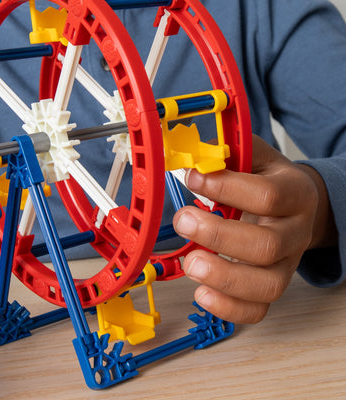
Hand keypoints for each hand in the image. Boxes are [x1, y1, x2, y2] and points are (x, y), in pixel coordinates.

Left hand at [173, 135, 335, 322]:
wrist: (298, 206)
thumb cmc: (270, 181)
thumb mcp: (257, 159)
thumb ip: (230, 155)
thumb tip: (193, 159)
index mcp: (295, 194)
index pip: (267, 196)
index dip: (226, 188)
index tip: (193, 178)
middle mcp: (295, 233)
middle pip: (267, 246)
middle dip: (218, 236)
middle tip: (183, 222)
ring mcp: (286, 265)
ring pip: (266, 285)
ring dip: (222, 277)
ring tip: (190, 263)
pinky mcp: (272, 285)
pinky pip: (258, 310)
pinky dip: (227, 307)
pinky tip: (201, 291)